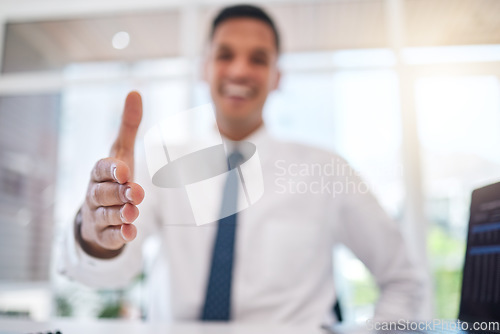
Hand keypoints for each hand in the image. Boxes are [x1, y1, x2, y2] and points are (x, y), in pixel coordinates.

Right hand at [78, 91, 144, 257]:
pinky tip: (131, 233)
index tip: (124, 170)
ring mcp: (98, 215)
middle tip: (135, 192)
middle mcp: (96, 193)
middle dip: (118, 193)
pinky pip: (110, 236)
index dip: (111, 170)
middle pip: (103, 193)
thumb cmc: (114, 178)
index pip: (101, 169)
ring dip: (120, 214)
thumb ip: (128, 126)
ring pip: (106, 215)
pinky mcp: (104, 234)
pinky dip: (120, 235)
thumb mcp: (121, 152)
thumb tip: (135, 91)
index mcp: (99, 172)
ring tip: (133, 212)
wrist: (99, 212)